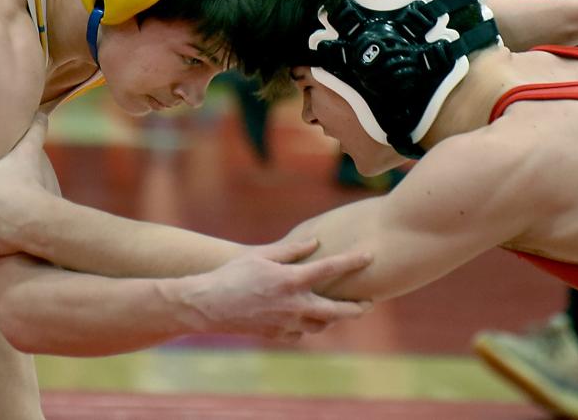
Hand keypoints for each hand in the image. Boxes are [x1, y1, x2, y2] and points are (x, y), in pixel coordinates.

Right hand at [175, 239, 373, 341]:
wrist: (207, 306)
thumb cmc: (232, 275)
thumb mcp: (260, 255)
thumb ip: (291, 249)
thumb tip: (315, 242)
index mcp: (291, 280)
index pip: (330, 268)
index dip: (352, 261)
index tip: (370, 255)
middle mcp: (293, 304)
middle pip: (336, 310)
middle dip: (356, 308)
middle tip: (369, 304)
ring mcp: (286, 323)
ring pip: (320, 325)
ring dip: (332, 318)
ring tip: (338, 310)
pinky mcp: (276, 334)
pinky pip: (300, 333)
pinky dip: (307, 325)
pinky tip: (307, 319)